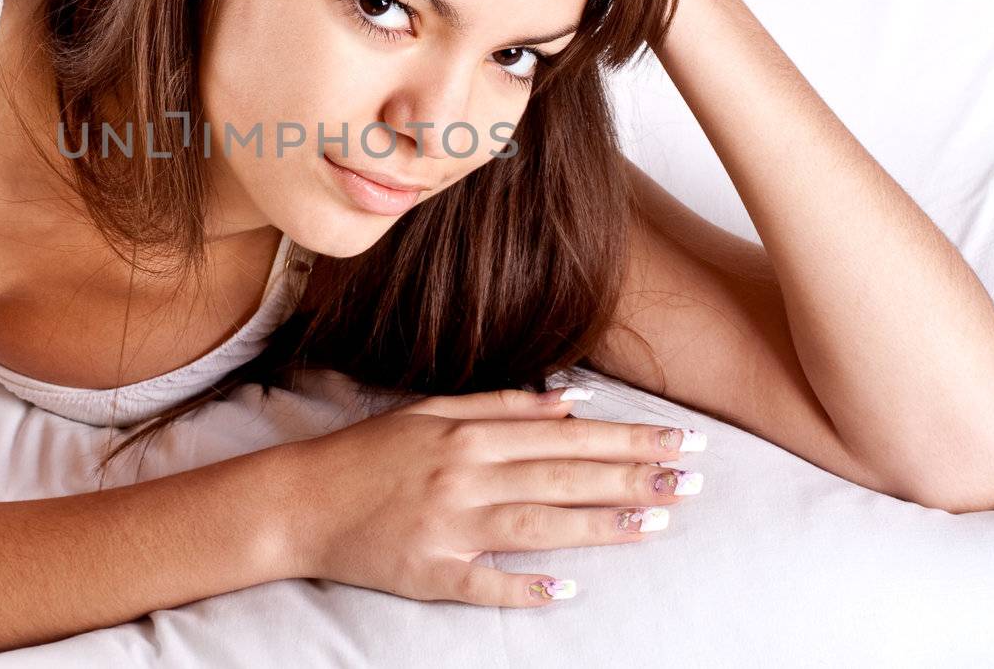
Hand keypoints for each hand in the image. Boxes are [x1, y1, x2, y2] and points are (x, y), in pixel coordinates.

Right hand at [278, 386, 705, 606]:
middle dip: (635, 476)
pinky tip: (569, 590)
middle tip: (693, 479)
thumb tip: (569, 402)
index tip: (679, 440)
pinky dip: (527, 587)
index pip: (567, 435)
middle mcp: (464, 475)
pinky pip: (487, 583)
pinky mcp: (429, 571)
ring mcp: (448, 525)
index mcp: (468, 432)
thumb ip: (501, 405)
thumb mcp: (431, 411)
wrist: (300, 501)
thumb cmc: (368, 453)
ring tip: (657, 523)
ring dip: (602, 524)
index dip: (628, 438)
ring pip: (540, 524)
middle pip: (565, 476)